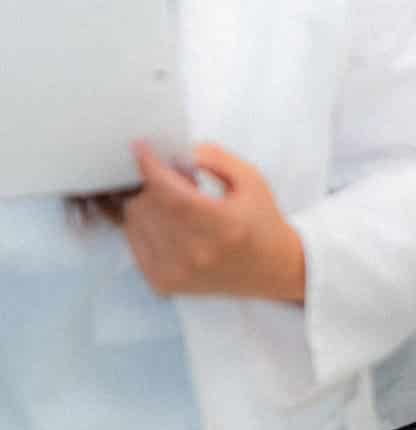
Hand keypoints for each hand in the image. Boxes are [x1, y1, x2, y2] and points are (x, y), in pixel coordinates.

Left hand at [122, 142, 306, 303]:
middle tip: (174, 177)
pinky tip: (166, 220)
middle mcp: (198, 253)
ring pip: (136, 222)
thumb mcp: (251, 180)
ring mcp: (176, 272)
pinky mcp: (162, 282)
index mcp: (225, 226)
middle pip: (149, 206)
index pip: (174, 195)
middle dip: (154, 183)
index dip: (152, 168)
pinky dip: (143, 223)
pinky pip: (134, 241)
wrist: (269, 268)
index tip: (140, 147)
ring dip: (148, 202)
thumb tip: (176, 151)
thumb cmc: (261, 221)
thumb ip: (216, 159)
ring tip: (176, 201)